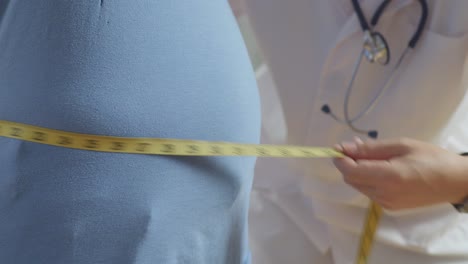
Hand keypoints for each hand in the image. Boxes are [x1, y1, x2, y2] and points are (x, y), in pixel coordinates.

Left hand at [333, 137, 467, 209]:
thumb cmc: (431, 158)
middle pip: (351, 179)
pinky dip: (367, 179)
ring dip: (357, 171)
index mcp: (387, 178)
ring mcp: (386, 203)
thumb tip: (346, 147)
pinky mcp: (390, 207)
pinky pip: (369, 191)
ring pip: (358, 186)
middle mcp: (383, 194)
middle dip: (348, 163)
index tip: (338, 147)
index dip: (340, 159)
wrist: (456, 181)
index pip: (351, 171)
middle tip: (356, 146)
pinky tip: (379, 168)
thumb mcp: (401, 145)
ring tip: (371, 155)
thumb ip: (371, 149)